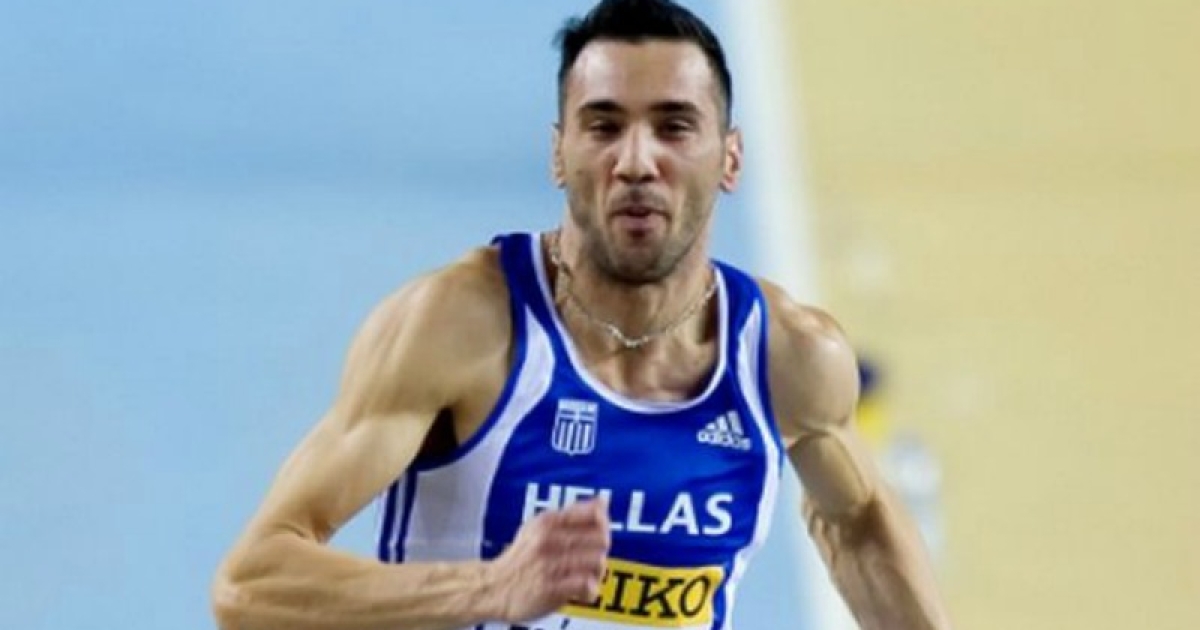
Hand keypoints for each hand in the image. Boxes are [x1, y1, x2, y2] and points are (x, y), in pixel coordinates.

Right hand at [486, 499, 610, 622]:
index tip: (599, 533)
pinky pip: (587, 585)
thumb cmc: (521, 557)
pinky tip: (581, 591)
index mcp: (547, 521)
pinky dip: (590, 590)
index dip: (604, 523)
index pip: (594, 513)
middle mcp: (548, 540)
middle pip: (601, 539)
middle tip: (591, 558)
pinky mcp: (550, 589)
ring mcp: (549, 564)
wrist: (492, 588)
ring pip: (597, 562)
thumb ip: (571, 515)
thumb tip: (603, 501)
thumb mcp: (539, 526)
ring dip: (597, 572)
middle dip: (601, 550)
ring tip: (586, 575)